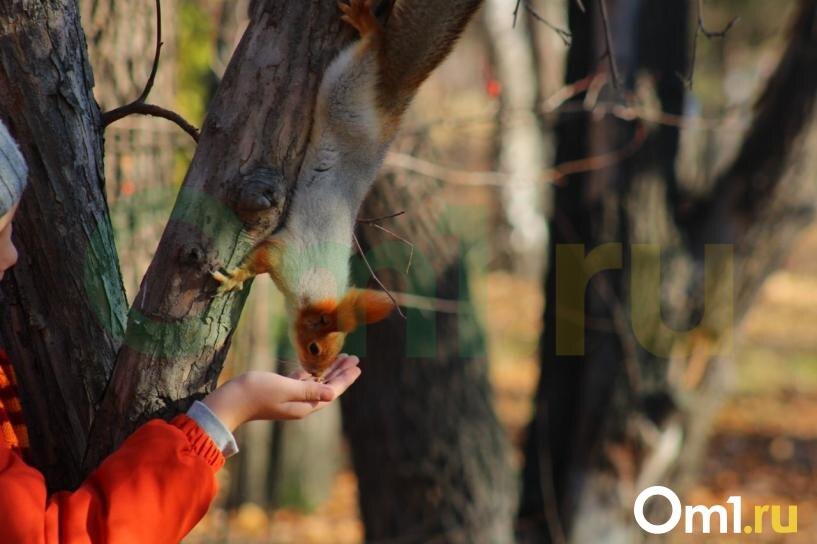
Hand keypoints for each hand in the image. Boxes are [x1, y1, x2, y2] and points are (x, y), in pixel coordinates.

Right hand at [202, 354, 360, 431]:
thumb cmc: (256, 392)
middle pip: (327, 387)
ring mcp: (290, 399)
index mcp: (304, 405)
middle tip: (354, 358)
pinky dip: (312, 373)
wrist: (229, 402)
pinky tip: (316, 367)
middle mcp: (300, 404)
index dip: (345, 378)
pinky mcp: (280, 393)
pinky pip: (302, 382)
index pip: (331, 391)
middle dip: (341, 372)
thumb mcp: (285, 388)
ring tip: (340, 358)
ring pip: (316, 383)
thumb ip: (309, 390)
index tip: (357, 365)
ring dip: (328, 371)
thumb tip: (332, 394)